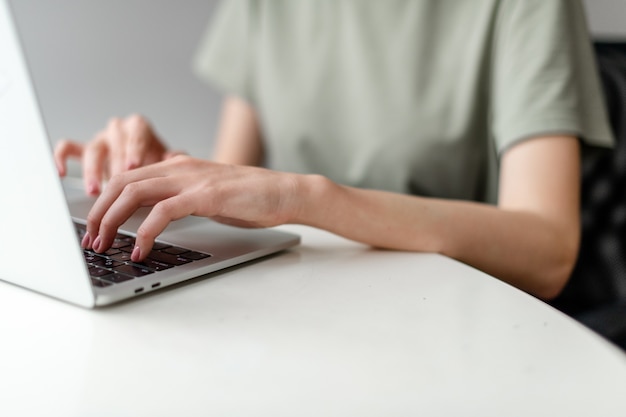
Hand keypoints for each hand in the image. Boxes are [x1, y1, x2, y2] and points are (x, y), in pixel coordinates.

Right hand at [54, 114, 180, 194]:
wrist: (147, 165)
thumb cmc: (158, 162)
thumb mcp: (170, 159)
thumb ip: (175, 157)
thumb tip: (175, 155)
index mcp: (139, 127)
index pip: (136, 131)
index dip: (134, 148)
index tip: (134, 166)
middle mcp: (117, 131)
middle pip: (113, 141)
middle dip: (115, 164)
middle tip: (117, 183)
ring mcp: (100, 140)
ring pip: (92, 149)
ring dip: (92, 170)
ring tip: (95, 190)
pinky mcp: (84, 150)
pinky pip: (68, 148)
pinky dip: (61, 158)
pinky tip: (62, 173)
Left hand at [81, 155, 304, 260]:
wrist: (285, 192)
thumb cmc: (250, 197)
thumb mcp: (205, 195)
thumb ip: (179, 199)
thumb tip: (152, 216)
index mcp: (177, 166)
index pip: (126, 178)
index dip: (104, 202)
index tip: (95, 227)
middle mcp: (179, 168)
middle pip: (121, 183)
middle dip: (98, 212)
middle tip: (91, 240)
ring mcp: (192, 180)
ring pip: (133, 193)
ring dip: (112, 221)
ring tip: (104, 245)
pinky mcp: (206, 195)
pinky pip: (163, 212)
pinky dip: (145, 232)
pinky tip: (141, 250)